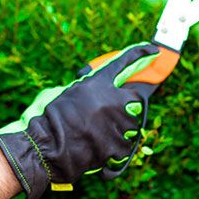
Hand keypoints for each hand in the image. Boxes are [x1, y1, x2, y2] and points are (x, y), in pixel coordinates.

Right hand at [0, 43, 159, 198]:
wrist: (45, 147)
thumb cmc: (49, 118)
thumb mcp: (67, 92)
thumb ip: (88, 89)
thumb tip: (101, 92)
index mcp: (97, 83)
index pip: (124, 62)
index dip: (140, 53)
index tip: (153, 50)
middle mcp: (111, 100)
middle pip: (135, 98)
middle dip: (127, 105)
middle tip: (110, 113)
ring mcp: (117, 124)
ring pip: (132, 124)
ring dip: (119, 128)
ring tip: (97, 134)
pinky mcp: (118, 146)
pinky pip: (126, 145)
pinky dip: (114, 148)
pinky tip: (97, 147)